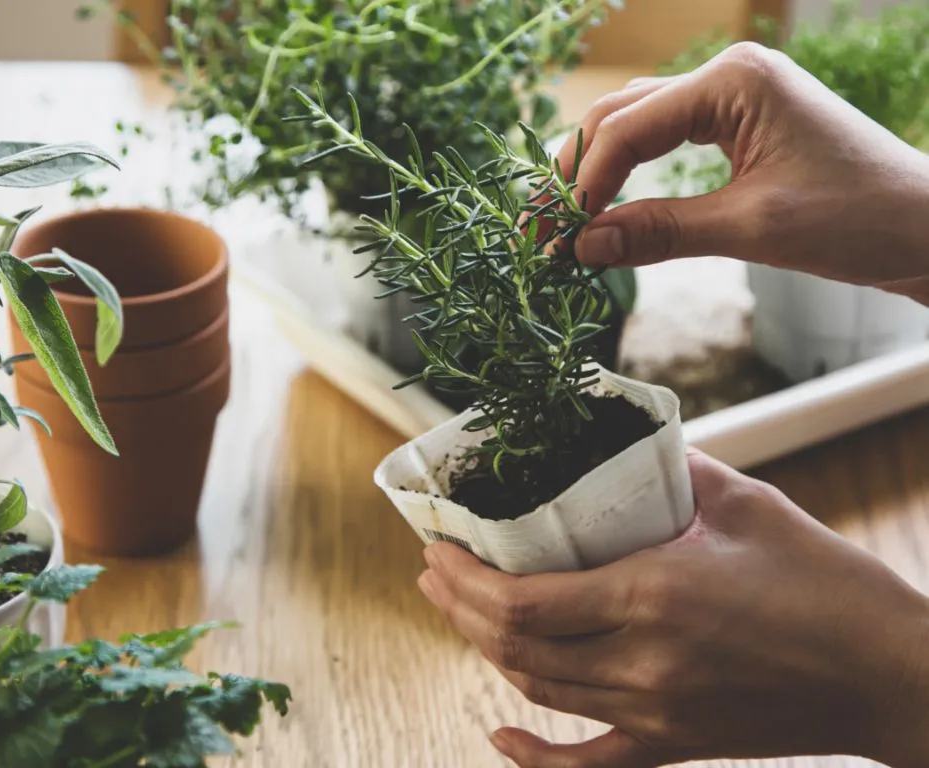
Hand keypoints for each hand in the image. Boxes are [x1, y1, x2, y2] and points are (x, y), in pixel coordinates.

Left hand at [418, 451, 928, 766]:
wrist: (890, 676)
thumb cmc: (828, 585)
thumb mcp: (749, 506)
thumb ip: (677, 470)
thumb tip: (626, 442)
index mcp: (652, 596)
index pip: (521, 600)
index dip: (464, 577)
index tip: (438, 546)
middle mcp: (640, 663)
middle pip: (513, 645)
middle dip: (458, 606)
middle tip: (434, 569)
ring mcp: (654, 714)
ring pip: (538, 690)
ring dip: (486, 651)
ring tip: (459, 612)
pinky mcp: (674, 744)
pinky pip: (588, 766)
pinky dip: (536, 758)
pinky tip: (500, 740)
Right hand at [551, 42, 928, 303]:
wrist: (928, 228)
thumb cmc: (858, 220)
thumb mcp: (750, 228)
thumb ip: (659, 232)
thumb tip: (581, 248)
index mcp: (733, 82)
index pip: (627, 128)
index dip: (583, 183)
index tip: (556, 236)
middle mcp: (729, 76)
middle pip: (621, 116)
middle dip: (577, 171)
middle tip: (541, 226)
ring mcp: (735, 98)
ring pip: (637, 126)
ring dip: (598, 172)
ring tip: (564, 220)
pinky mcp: (741, 125)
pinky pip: (666, 142)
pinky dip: (631, 176)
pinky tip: (608, 208)